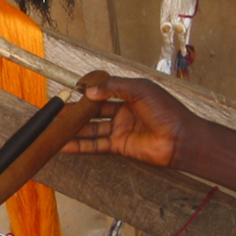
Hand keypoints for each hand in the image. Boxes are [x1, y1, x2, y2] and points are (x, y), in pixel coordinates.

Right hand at [62, 76, 195, 167]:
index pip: (103, 91)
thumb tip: (89, 92)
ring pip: (92, 129)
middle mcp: (123, 112)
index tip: (71, 90)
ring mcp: (121, 130)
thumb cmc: (167, 111)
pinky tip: (65, 145)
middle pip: (94, 111)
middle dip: (76, 112)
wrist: (180, 138)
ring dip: (74, 129)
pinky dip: (81, 146)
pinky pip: (96, 145)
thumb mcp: (140, 90)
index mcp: (130, 94)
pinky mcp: (120, 146)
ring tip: (55, 128)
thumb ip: (114, 88)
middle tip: (56, 111)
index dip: (88, 91)